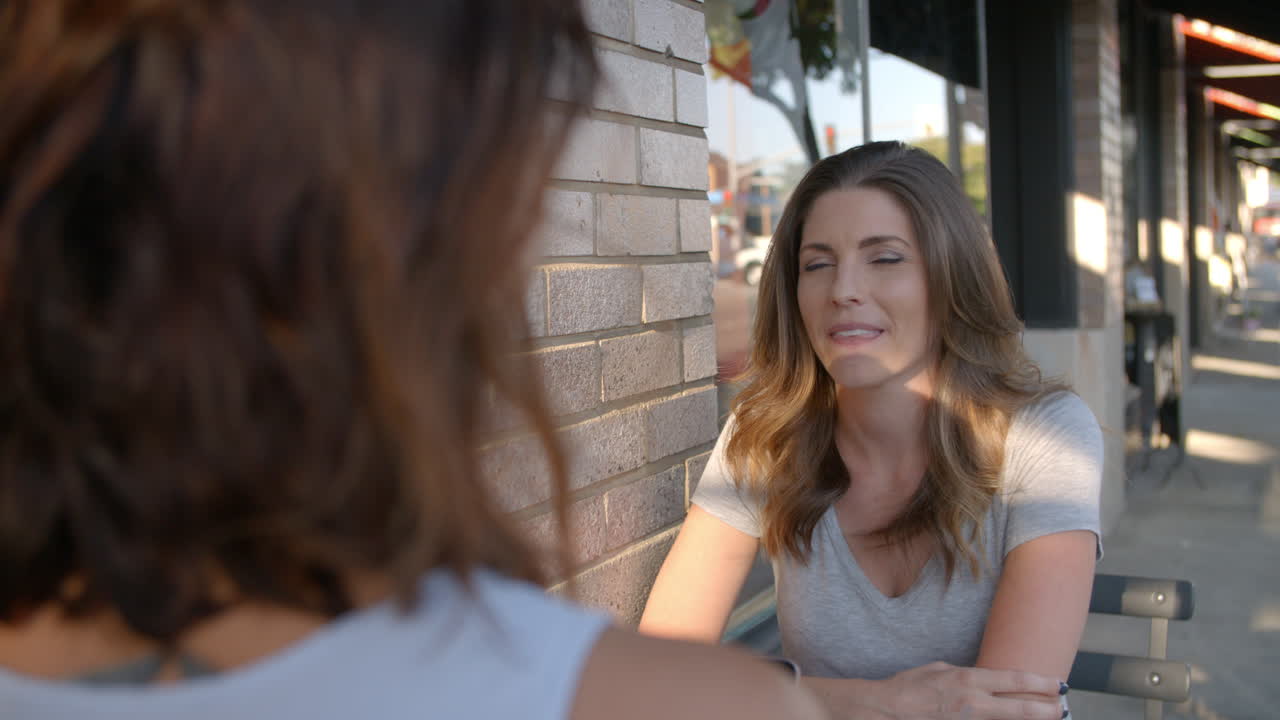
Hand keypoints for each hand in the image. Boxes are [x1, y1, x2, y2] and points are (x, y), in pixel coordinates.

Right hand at [868, 662, 1062, 719]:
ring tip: (1048, 718)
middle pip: (1020, 708)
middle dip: (1046, 709)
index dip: (1040, 683)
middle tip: (1063, 708)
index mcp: (968, 679)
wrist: (888, 710)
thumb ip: (966, 675)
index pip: (1014, 680)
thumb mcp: (940, 669)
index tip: (1058, 684)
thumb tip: (983, 680)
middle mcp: (973, 701)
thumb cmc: (909, 686)